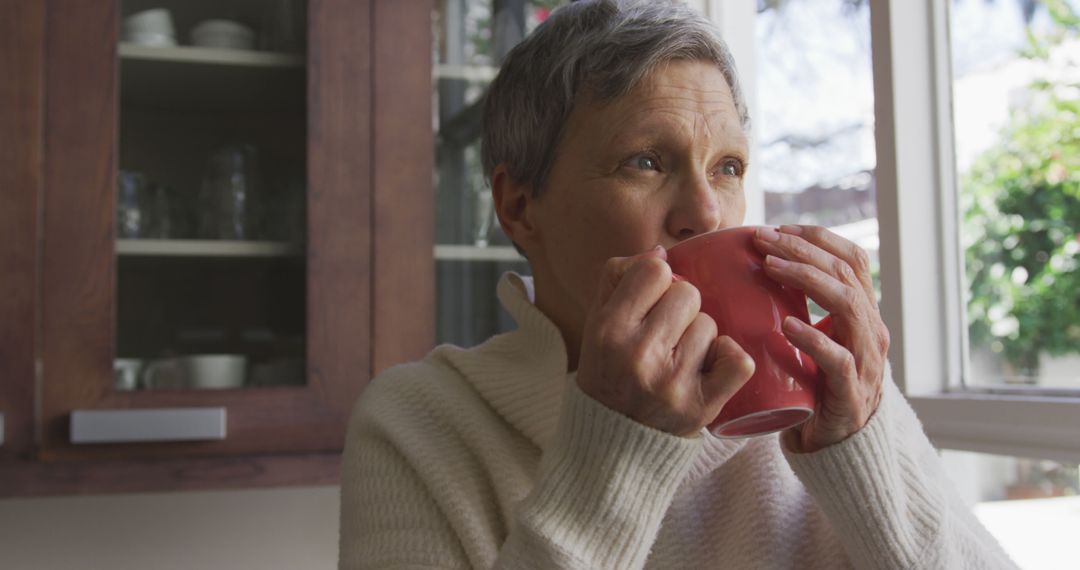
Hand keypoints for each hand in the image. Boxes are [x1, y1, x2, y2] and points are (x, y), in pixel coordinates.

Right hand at [576, 246, 755, 436]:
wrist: (612, 441)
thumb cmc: (609, 371)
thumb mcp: (597, 322)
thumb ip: (619, 278)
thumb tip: (662, 251)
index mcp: (608, 329)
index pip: (655, 270)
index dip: (658, 281)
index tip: (650, 302)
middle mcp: (637, 354)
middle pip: (689, 293)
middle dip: (680, 309)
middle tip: (665, 334)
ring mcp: (671, 383)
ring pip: (711, 324)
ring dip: (700, 337)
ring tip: (679, 357)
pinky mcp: (701, 406)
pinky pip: (739, 360)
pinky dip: (729, 359)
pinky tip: (709, 367)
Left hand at [753, 225, 889, 452]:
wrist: (834, 446)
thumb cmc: (813, 387)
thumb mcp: (808, 340)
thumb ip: (792, 309)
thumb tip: (742, 274)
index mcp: (862, 313)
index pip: (851, 260)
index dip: (818, 238)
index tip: (780, 228)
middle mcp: (871, 331)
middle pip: (845, 275)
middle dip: (803, 250)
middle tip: (764, 240)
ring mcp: (867, 362)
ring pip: (849, 307)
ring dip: (807, 281)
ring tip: (771, 268)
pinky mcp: (852, 394)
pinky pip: (839, 361)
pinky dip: (813, 339)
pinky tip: (788, 326)